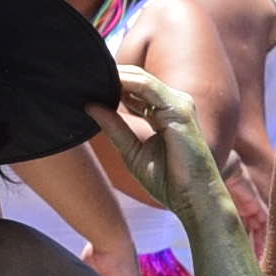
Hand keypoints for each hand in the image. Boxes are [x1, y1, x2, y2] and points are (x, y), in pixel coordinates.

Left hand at [100, 63, 226, 226]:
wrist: (194, 199)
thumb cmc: (169, 181)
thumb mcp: (132, 151)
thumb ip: (114, 127)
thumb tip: (89, 105)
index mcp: (165, 112)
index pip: (136, 88)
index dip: (111, 84)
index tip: (84, 85)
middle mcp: (174, 103)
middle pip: (137, 78)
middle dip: (111, 76)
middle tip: (81, 76)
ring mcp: (179, 104)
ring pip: (141, 78)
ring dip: (114, 76)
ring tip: (88, 78)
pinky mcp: (179, 110)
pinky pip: (147, 87)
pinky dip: (124, 83)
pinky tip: (105, 85)